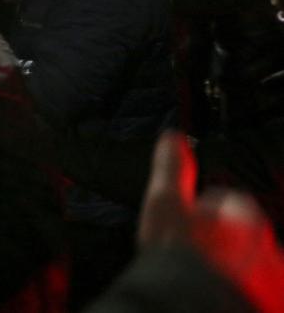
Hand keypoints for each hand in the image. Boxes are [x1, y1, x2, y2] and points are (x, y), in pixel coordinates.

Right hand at [139, 132, 283, 311]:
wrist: (188, 303)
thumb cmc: (178, 256)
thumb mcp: (165, 203)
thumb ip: (172, 168)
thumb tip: (173, 137)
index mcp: (246, 219)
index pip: (231, 202)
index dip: (206, 209)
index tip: (189, 223)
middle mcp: (266, 248)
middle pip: (245, 235)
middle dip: (224, 239)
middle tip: (195, 252)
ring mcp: (269, 280)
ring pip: (252, 265)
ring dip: (234, 266)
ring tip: (206, 274)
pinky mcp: (266, 303)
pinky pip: (258, 293)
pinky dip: (241, 290)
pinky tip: (220, 291)